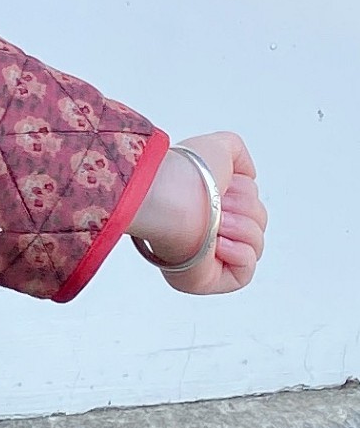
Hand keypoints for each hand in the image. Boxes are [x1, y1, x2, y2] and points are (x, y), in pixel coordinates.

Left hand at [128, 132, 264, 294]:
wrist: (169, 197)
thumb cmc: (184, 173)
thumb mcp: (220, 147)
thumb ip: (238, 154)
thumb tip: (248, 175)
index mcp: (207, 205)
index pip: (250, 206)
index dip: (245, 195)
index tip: (225, 188)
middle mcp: (205, 231)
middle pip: (258, 224)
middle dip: (245, 210)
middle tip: (217, 206)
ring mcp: (205, 258)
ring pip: (256, 245)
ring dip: (241, 228)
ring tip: (214, 222)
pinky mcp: (208, 280)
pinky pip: (246, 272)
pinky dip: (239, 253)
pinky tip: (217, 242)